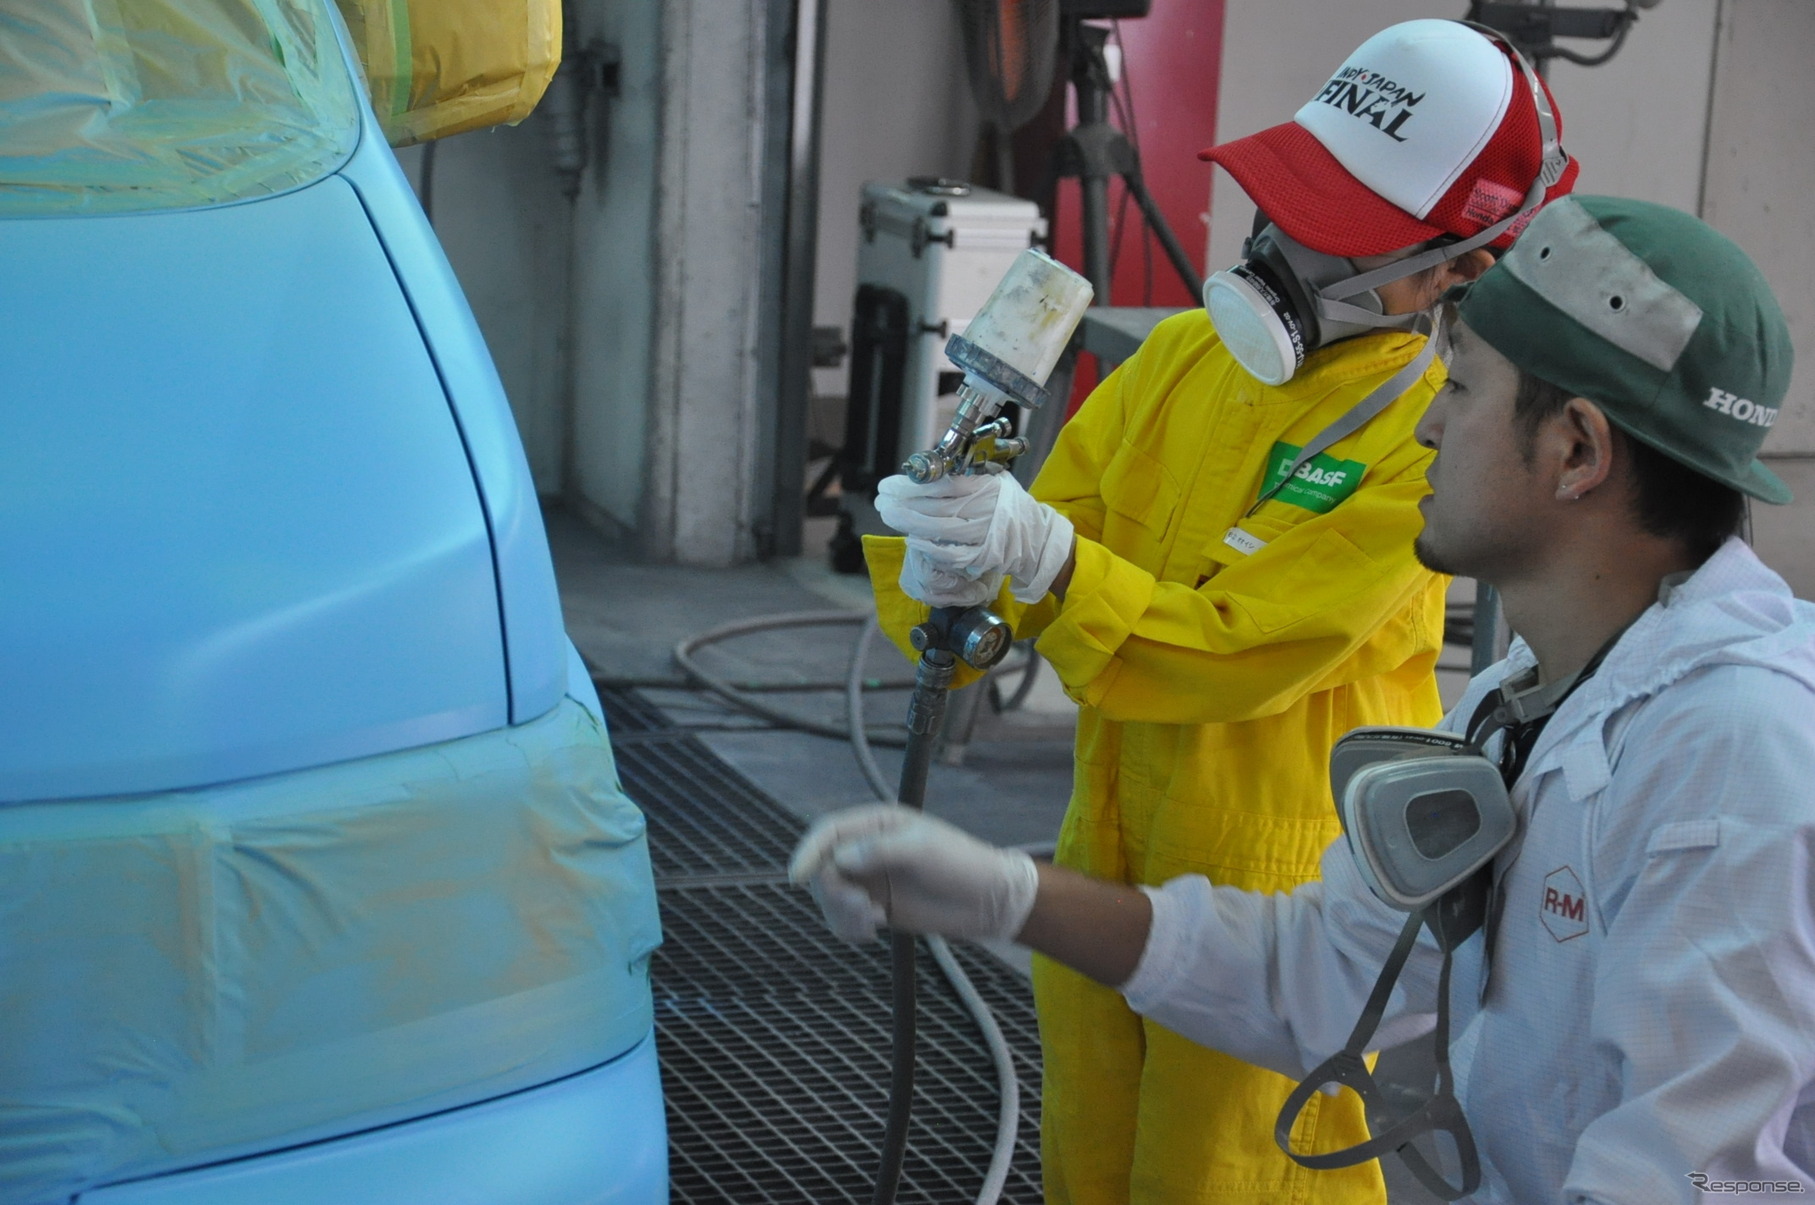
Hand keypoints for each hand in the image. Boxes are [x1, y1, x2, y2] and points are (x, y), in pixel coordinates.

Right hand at [788, 804, 1039, 942]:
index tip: (797, 877)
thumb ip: (880, 851)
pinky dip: (848, 928)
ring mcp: (869, 879)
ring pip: (828, 897)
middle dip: (833, 893)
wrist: (988, 900)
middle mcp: (866, 849)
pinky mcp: (874, 905)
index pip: (827, 832)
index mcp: (875, 824)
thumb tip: (840, 859)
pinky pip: (841, 918)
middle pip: (821, 868)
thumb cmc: (961, 864)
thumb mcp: (922, 850)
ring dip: (841, 914)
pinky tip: (872, 931)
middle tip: (863, 909)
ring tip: (875, 921)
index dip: (807, 852)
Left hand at [876, 472, 1074, 603]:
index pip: (940, 484)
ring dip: (908, 523)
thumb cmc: (1004, 503)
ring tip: (888, 515)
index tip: (889, 484)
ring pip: (938, 529)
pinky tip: (911, 540)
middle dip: (902, 503)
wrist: (1033, 535)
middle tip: (881, 500)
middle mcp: (983, 509)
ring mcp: (983, 535)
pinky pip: (950, 554)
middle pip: (934, 507)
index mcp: (984, 486)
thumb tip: (921, 474)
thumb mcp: (989, 479)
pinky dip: (929, 548)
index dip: (910, 485)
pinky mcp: (981, 556)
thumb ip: (961, 476)